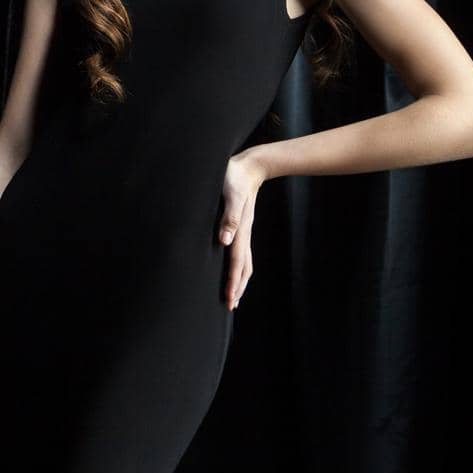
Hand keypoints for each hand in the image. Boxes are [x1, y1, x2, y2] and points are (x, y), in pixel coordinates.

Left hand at [217, 150, 268, 309]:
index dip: (232, 282)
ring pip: (244, 262)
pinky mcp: (241, 226)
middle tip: (230, 306)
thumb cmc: (235, 177)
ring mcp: (244, 230)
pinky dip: (237, 266)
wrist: (249, 165)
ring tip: (233, 296)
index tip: (229, 299)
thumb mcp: (230, 194)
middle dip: (237, 288)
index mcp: (241, 230)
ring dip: (238, 280)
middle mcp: (244, 233)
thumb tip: (223, 241)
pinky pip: (241, 252)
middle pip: (244, 267)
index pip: (236, 262)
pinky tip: (231, 269)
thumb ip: (228, 217)